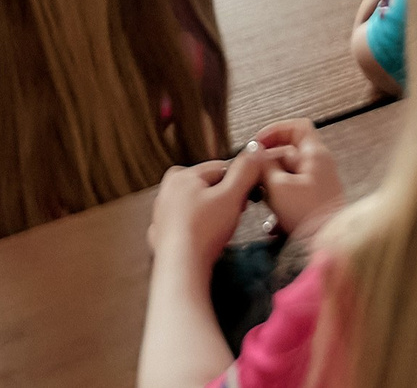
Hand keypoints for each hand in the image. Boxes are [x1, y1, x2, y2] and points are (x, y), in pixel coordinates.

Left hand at [148, 154, 265, 280]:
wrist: (182, 267)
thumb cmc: (203, 232)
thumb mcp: (232, 196)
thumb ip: (245, 171)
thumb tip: (255, 150)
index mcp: (182, 176)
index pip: (220, 168)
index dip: (238, 184)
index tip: (244, 199)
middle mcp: (167, 190)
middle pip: (206, 186)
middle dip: (222, 198)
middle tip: (231, 215)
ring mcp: (162, 213)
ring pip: (195, 205)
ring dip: (209, 214)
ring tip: (218, 229)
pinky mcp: (161, 234)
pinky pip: (184, 226)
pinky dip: (195, 230)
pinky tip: (203, 239)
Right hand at [244, 120, 344, 238]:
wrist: (332, 246)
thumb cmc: (308, 213)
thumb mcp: (279, 187)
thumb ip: (263, 167)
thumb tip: (254, 154)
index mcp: (314, 155)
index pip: (296, 128)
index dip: (275, 131)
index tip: (258, 144)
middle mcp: (318, 166)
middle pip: (287, 154)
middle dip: (266, 167)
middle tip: (252, 179)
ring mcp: (317, 185)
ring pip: (286, 177)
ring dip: (270, 189)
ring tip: (261, 203)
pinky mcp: (313, 204)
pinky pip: (292, 196)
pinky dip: (279, 205)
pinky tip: (271, 224)